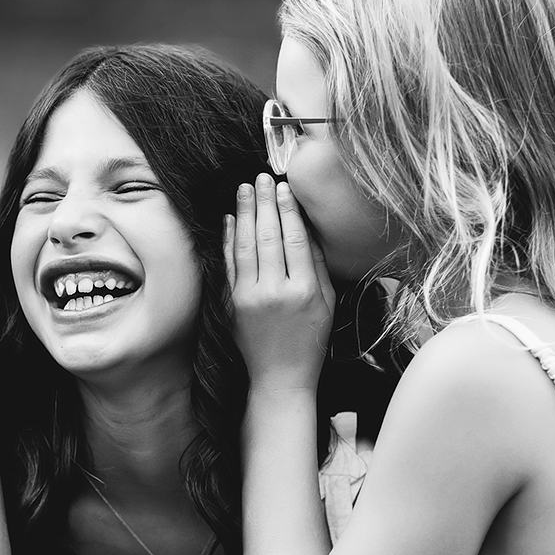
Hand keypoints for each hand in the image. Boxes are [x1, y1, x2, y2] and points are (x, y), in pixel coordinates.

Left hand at [226, 174, 332, 394]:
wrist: (281, 377)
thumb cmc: (310, 340)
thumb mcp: (327, 303)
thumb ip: (319, 265)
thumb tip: (308, 228)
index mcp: (304, 290)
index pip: (295, 239)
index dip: (288, 209)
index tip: (283, 186)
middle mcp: (275, 290)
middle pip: (268, 236)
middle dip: (263, 203)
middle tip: (260, 177)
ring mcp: (250, 297)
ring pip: (245, 245)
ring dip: (244, 213)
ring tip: (243, 189)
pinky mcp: (232, 303)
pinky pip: (229, 264)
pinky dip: (228, 239)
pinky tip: (230, 218)